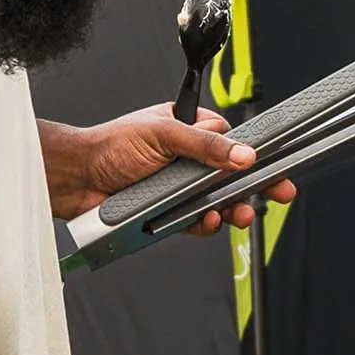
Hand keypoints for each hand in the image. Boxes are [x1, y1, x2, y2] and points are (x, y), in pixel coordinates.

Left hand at [40, 107, 295, 232]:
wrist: (77, 179)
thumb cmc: (110, 146)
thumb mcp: (164, 134)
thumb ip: (207, 145)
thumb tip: (244, 153)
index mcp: (189, 130)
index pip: (232, 141)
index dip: (255, 154)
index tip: (277, 165)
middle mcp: (188, 159)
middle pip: (232, 175)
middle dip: (254, 187)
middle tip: (277, 194)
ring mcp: (179, 187)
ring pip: (218, 201)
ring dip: (232, 208)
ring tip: (239, 214)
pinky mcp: (170, 212)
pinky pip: (197, 221)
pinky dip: (205, 224)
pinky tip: (208, 222)